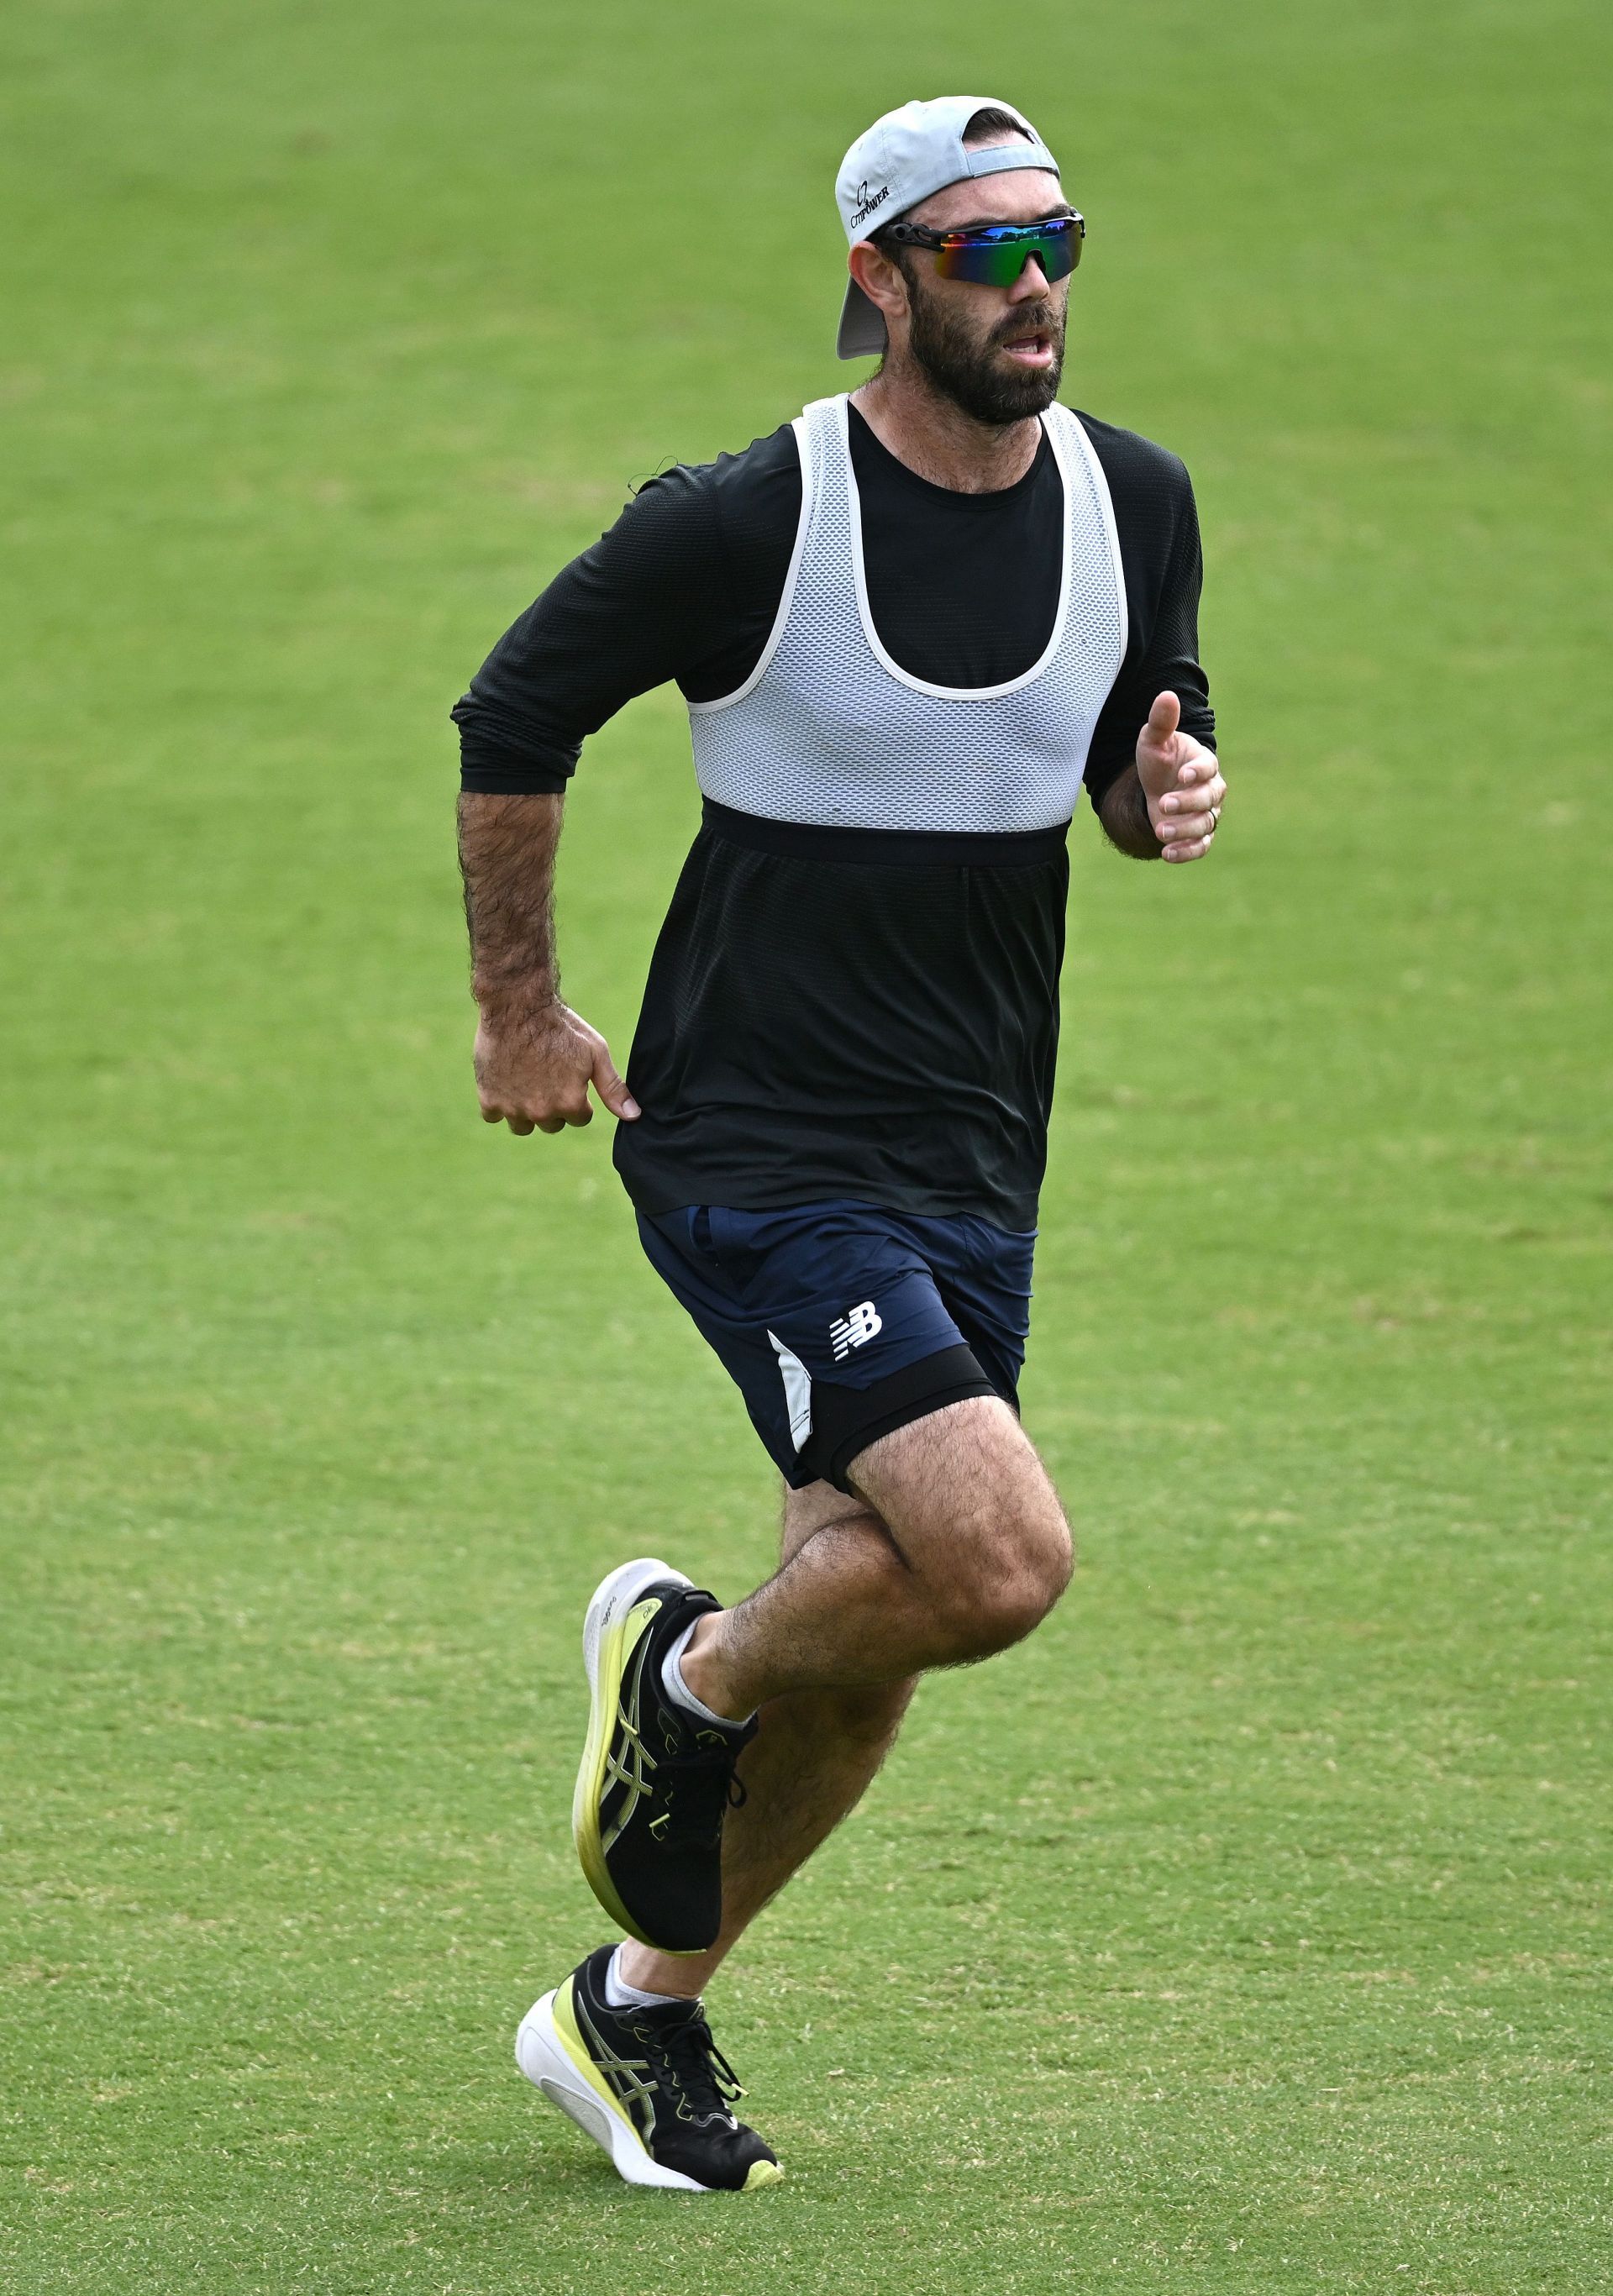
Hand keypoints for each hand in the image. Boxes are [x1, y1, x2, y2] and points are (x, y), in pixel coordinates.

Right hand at [473, 1001, 639, 1134]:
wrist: (517, 1005)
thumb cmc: (561, 1026)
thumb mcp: (595, 1053)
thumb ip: (613, 1088)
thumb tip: (635, 1116)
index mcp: (570, 1103)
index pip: (580, 1118)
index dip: (577, 1096)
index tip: (568, 1075)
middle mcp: (542, 1112)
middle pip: (552, 1124)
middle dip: (553, 1105)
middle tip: (547, 1074)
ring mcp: (513, 1108)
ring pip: (523, 1126)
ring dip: (526, 1110)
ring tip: (527, 1081)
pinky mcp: (488, 1099)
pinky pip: (493, 1116)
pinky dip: (498, 1102)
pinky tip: (505, 1079)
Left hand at [1134, 691, 1225, 862]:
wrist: (1156, 786)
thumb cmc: (1159, 759)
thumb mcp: (1154, 740)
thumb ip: (1161, 722)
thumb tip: (1166, 695)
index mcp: (1203, 764)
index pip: (1209, 768)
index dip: (1198, 772)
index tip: (1183, 776)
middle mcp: (1210, 790)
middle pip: (1209, 799)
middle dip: (1188, 803)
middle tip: (1164, 804)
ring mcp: (1206, 814)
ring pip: (1205, 824)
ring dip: (1184, 830)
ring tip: (1161, 832)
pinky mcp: (1198, 835)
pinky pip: (1201, 846)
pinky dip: (1186, 852)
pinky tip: (1166, 853)